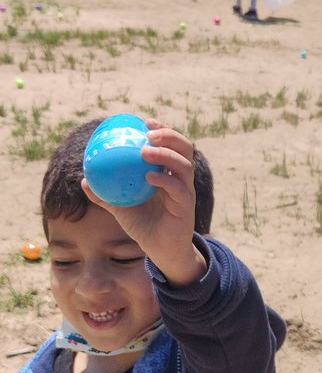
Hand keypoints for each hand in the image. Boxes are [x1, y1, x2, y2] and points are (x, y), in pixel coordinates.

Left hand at [82, 120, 205, 286]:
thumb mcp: (121, 208)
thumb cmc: (144, 226)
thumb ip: (105, 194)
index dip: (163, 130)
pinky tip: (148, 176)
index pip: (172, 145)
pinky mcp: (186, 207)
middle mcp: (181, 179)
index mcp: (169, 174)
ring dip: (166, 155)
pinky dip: (164, 180)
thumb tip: (83, 181)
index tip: (144, 122)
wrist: (160, 250)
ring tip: (146, 150)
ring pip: (184, 166)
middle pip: (185, 149)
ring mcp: (186, 192)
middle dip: (170, 136)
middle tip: (149, 132)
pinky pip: (179, 189)